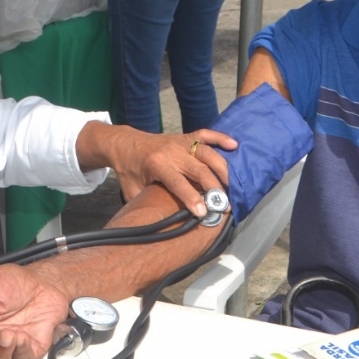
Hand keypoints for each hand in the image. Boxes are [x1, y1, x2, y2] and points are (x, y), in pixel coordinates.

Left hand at [82, 124, 236, 216]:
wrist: (124, 143)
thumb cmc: (129, 170)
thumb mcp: (132, 190)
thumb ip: (146, 204)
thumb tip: (160, 223)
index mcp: (156, 164)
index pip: (177, 183)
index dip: (191, 198)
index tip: (203, 212)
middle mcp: (171, 152)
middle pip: (198, 169)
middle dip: (214, 187)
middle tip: (225, 205)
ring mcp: (180, 142)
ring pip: (206, 152)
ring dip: (222, 168)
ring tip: (233, 185)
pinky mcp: (185, 137)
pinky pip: (205, 134)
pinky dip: (220, 138)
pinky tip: (234, 146)